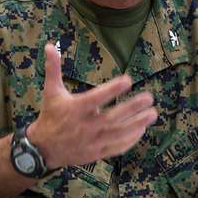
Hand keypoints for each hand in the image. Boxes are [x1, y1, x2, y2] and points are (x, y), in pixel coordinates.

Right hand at [27, 43, 157, 169]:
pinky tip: (142, 129)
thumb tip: (49, 45)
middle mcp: (85, 126)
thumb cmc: (50, 115)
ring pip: (118, 133)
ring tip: (153, 113)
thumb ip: (53, 68)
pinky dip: (130, 140)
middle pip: (112, 117)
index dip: (112, 89)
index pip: (96, 98)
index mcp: (75, 109)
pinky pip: (116, 147)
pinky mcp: (96, 152)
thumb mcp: (51, 91)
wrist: (43, 148)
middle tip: (149, 97)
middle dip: (132, 108)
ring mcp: (92, 141)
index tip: (128, 79)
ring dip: (137, 124)